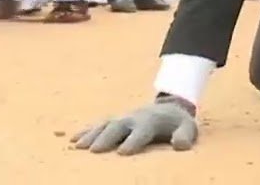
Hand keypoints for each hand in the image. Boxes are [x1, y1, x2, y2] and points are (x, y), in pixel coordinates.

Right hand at [71, 96, 197, 155]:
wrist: (169, 107)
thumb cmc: (178, 123)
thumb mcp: (188, 128)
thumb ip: (185, 136)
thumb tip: (181, 146)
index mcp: (151, 122)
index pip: (141, 132)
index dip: (133, 141)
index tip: (122, 152)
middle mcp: (133, 118)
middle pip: (118, 127)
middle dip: (106, 138)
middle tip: (94, 151)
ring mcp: (122, 118)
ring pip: (104, 125)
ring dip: (91, 135)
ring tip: (77, 146)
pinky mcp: (114, 120)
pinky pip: (97, 124)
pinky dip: (85, 131)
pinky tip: (72, 140)